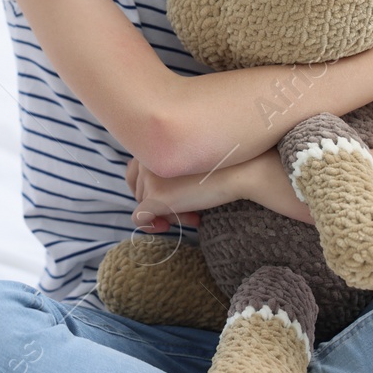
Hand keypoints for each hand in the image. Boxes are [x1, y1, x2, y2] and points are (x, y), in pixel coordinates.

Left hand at [127, 157, 248, 232]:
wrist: (239, 171)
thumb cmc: (219, 167)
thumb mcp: (187, 163)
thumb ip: (166, 171)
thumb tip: (150, 198)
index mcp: (152, 147)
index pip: (133, 173)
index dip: (146, 189)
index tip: (167, 198)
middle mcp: (145, 160)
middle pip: (140, 192)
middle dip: (161, 204)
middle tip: (189, 210)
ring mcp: (149, 179)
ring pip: (143, 206)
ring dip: (167, 214)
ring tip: (194, 214)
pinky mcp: (157, 198)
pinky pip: (140, 219)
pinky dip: (152, 226)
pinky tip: (172, 224)